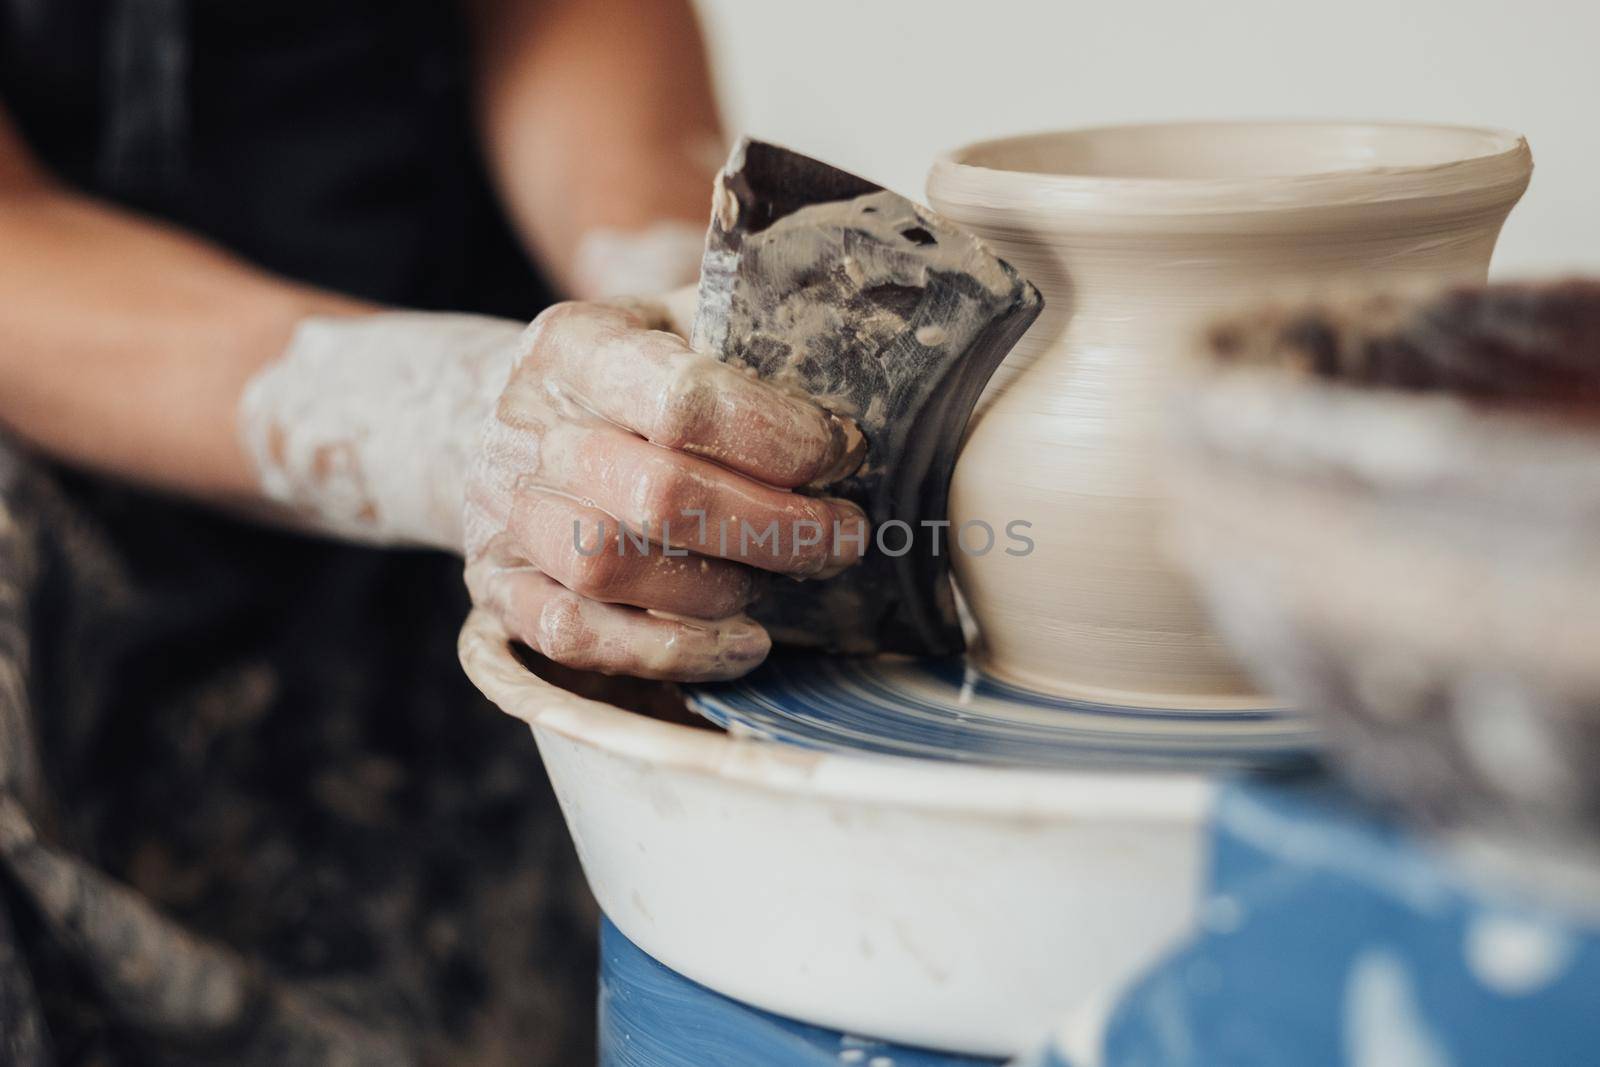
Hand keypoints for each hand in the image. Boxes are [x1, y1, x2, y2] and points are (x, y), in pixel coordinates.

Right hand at [463, 299, 865, 679]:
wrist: (510, 415)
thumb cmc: (631, 372)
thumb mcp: (681, 323)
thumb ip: (748, 345)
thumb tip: (854, 387)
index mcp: (574, 343)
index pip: (683, 401)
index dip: (781, 438)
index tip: (844, 453)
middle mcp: (525, 426)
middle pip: (658, 495)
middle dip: (775, 526)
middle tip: (843, 533)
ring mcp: (503, 511)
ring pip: (611, 569)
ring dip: (725, 585)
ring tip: (786, 575)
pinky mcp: (497, 586)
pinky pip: (576, 637)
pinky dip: (671, 650)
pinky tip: (744, 642)